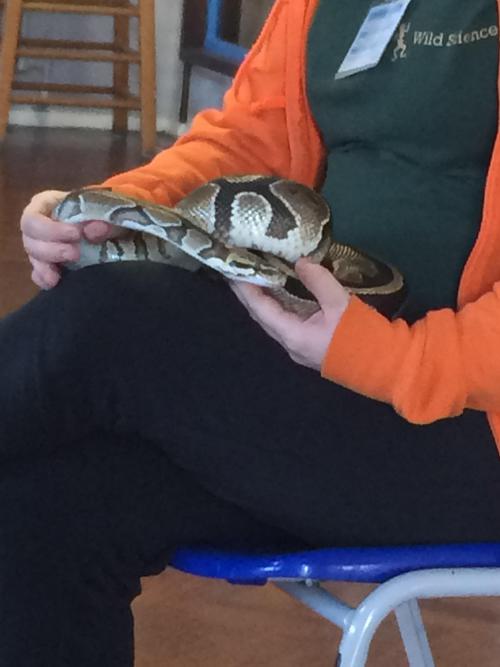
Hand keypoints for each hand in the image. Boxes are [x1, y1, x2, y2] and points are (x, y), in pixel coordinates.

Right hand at [21, 189, 123, 289]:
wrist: (109, 225)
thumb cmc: (102, 212)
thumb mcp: (107, 213)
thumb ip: (104, 220)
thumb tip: (93, 232)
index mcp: (46, 204)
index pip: (33, 218)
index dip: (51, 229)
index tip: (76, 235)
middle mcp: (38, 225)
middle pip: (29, 240)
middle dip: (52, 249)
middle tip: (76, 253)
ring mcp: (41, 245)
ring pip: (33, 257)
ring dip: (48, 265)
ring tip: (70, 266)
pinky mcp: (47, 264)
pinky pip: (38, 274)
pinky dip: (44, 278)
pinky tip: (54, 282)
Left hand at [229, 258, 350, 369]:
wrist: (384, 366)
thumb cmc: (361, 336)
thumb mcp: (340, 303)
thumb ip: (318, 281)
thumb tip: (300, 262)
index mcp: (292, 335)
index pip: (259, 309)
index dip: (245, 289)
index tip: (233, 269)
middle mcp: (289, 344)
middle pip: (261, 316)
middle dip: (249, 293)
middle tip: (240, 269)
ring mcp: (299, 348)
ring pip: (273, 321)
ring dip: (263, 300)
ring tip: (256, 278)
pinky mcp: (309, 347)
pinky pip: (285, 324)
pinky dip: (278, 307)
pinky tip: (279, 294)